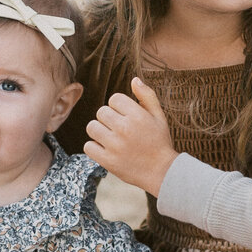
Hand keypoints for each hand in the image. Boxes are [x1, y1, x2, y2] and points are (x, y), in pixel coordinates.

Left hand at [84, 78, 176, 195]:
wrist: (162, 172)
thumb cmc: (160, 142)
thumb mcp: (159, 116)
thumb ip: (147, 96)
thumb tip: (134, 79)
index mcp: (137, 115)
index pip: (114, 99)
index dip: (119, 107)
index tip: (126, 117)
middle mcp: (125, 128)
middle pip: (101, 112)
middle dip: (108, 119)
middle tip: (119, 129)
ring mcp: (115, 145)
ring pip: (92, 127)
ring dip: (99, 131)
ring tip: (111, 138)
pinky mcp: (108, 161)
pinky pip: (88, 146)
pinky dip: (94, 147)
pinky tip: (106, 149)